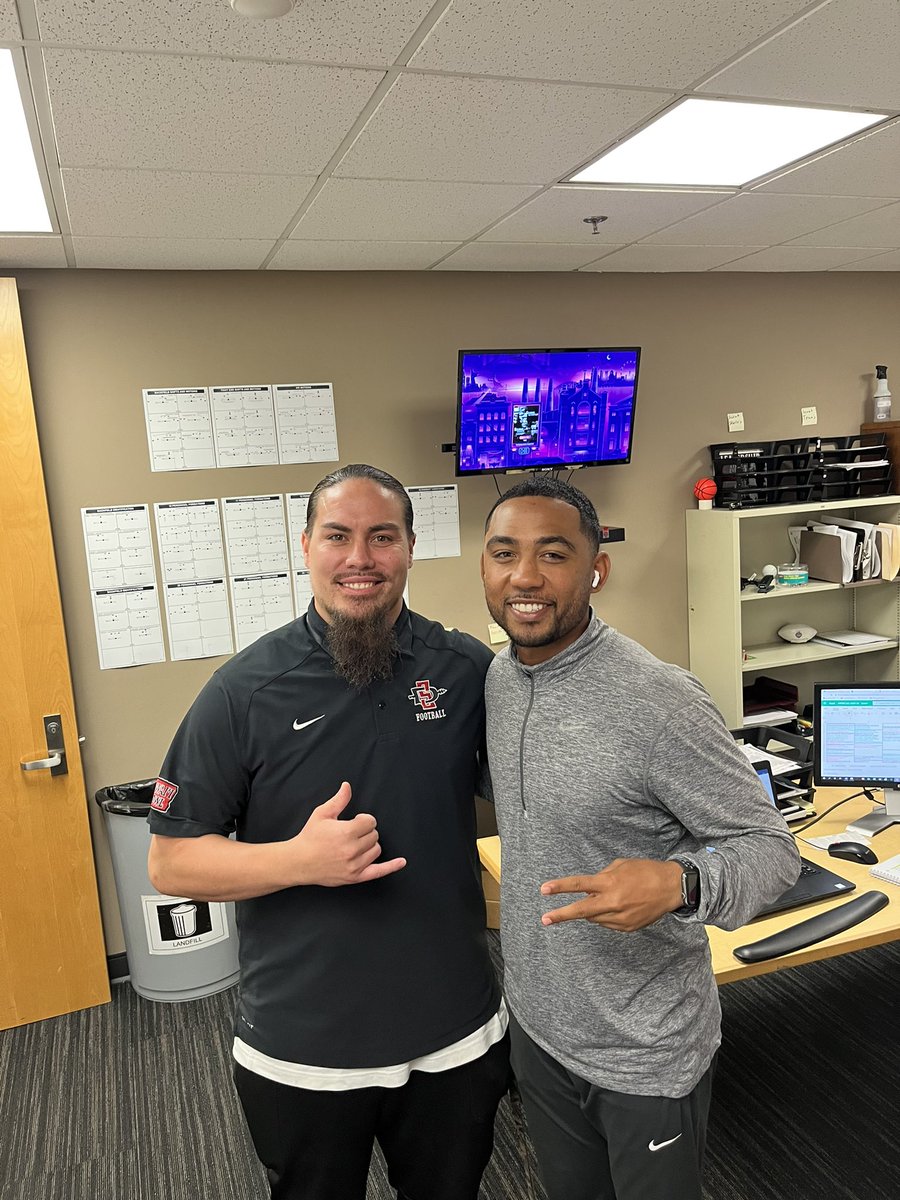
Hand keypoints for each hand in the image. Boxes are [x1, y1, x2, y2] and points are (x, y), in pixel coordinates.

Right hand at [286, 782, 406, 887]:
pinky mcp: (354, 877)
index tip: (354, 822)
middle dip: (365, 832)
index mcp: (346, 832)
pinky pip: (378, 872)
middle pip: (374, 835)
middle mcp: (352, 850)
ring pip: (376, 850)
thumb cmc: (309, 837)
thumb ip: (339, 800)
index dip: (363, 820)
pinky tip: (402, 862)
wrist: (298, 861)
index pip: (370, 822)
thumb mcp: (322, 814)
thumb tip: (347, 786)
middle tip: (351, 834)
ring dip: (369, 845)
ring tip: (354, 845)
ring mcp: (354, 865)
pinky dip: (392, 867)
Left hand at [540, 858, 683, 930]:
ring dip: (592, 910)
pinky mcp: (627, 928)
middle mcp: (613, 902)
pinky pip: (608, 924)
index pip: (579, 884)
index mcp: (609, 883)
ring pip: (594, 918)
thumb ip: (601, 876)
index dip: (560, 887)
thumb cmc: (645, 871)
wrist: (672, 888)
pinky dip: (606, 916)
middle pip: (581, 910)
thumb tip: (588, 889)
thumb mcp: (620, 865)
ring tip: (608, 898)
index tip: (544, 890)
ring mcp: (620, 918)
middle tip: (545, 919)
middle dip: (561, 915)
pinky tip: (618, 907)